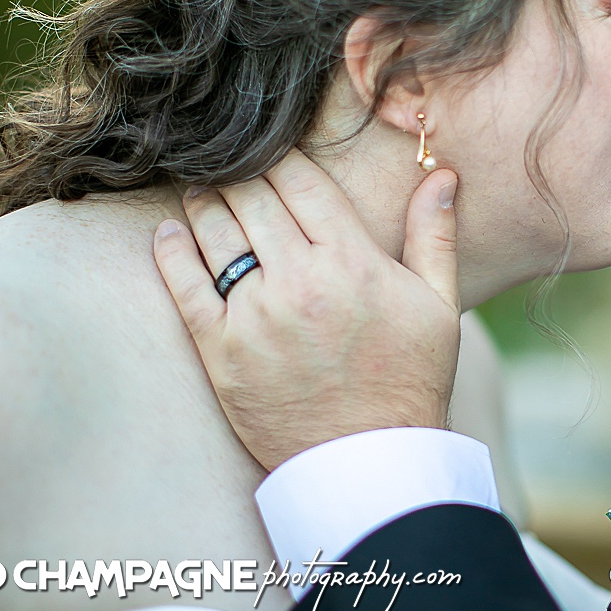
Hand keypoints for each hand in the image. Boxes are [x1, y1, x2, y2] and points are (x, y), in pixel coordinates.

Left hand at [153, 150, 461, 470]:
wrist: (370, 461)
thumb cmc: (410, 380)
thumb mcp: (439, 305)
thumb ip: (435, 235)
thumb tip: (441, 174)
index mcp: (352, 261)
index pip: (301, 180)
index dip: (281, 155)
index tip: (271, 149)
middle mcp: (300, 281)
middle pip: (252, 197)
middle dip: (239, 172)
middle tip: (229, 163)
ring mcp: (255, 316)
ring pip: (215, 233)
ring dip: (204, 202)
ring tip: (201, 191)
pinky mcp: (221, 352)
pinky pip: (184, 287)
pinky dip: (171, 252)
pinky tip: (169, 234)